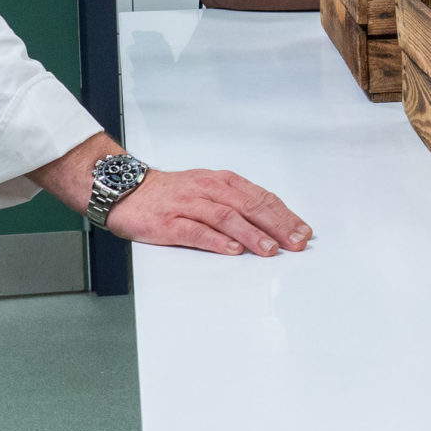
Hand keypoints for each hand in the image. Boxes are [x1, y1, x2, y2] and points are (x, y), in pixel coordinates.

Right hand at [108, 166, 311, 257]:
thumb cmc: (172, 193)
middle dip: (276, 225)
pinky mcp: (168, 222)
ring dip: (251, 234)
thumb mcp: (209, 190)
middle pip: (249, 206)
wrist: (127, 190)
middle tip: (295, 242)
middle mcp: (208, 190)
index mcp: (222, 182)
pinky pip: (195, 231)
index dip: (285, 215)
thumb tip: (274, 224)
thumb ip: (237, 204)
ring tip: (269, 249)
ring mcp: (188, 205)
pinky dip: (215, 240)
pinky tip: (231, 249)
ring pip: (225, 217)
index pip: (261, 197)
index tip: (303, 231)